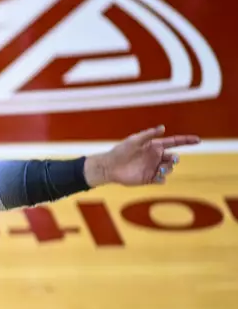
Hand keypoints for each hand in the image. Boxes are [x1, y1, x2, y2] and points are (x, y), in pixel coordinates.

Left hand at [84, 125, 200, 187]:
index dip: (186, 141)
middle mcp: (156, 157)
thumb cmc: (120, 151)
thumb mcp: (134, 140)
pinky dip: (161, 179)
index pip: (174, 143)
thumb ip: (149, 134)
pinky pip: (161, 180)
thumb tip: (163, 128)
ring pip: (169, 169)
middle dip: (175, 158)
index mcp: (154, 146)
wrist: (109, 167)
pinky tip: (157, 177)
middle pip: (173, 157)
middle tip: (170, 159)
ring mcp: (153, 168)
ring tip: (160, 169)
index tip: (198, 140)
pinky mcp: (148, 178)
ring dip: (168, 168)